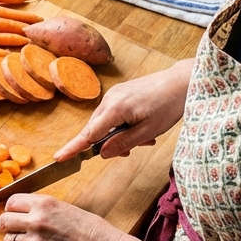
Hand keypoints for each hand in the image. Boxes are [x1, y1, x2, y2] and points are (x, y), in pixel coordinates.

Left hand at [0, 194, 124, 240]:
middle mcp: (37, 221)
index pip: (11, 202)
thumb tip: (20, 211)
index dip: (10, 208)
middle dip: (6, 225)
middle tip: (13, 229)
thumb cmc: (90, 228)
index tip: (13, 213)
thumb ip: (41, 208)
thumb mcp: (64, 207)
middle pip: (3, 220)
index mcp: (44, 204)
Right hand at [53, 58, 192, 160]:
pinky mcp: (120, 93)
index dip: (73, 148)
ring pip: (105, 123)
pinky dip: (122, 125)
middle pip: (96, 130)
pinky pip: (113, 114)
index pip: (88, 134)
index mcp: (115, 109)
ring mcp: (114, 94)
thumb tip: (101, 153)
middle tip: (131, 150)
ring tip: (145, 138)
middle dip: (109, 144)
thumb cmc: (168, 106)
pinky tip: (141, 127)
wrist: (181, 83)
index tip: (59, 158)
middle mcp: (109, 99)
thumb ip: (123, 143)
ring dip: (119, 135)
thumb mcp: (147, 131)